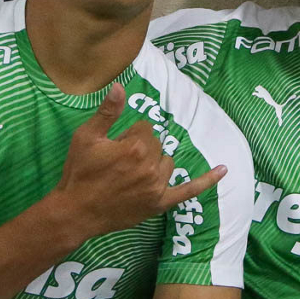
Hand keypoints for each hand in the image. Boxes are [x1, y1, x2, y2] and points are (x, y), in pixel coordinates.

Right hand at [50, 83, 225, 240]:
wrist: (75, 212)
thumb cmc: (79, 172)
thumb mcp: (87, 137)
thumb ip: (107, 112)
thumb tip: (120, 86)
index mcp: (135, 148)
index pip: (145, 127)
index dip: (128, 134)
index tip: (112, 146)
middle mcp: (151, 167)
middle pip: (156, 144)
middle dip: (139, 148)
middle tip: (116, 162)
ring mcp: (157, 187)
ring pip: (167, 163)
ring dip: (154, 163)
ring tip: (130, 172)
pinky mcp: (159, 203)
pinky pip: (188, 191)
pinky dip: (206, 181)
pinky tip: (224, 170)